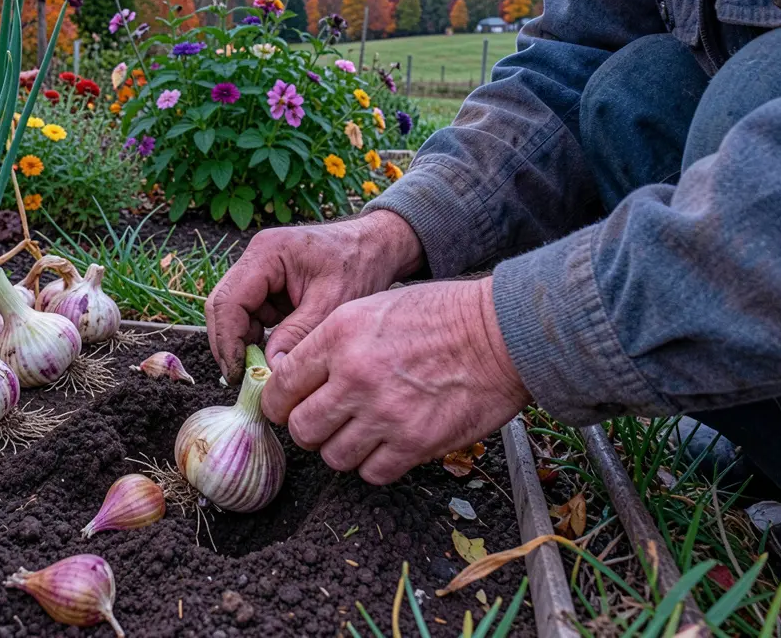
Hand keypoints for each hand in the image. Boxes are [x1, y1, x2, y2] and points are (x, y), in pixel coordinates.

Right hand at [206, 210, 423, 381]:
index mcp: (267, 253)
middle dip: (229, 343)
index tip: (237, 373)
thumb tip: (271, 372)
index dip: (227, 340)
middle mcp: (256, 256)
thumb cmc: (359, 266)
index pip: (229, 301)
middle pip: (223, 305)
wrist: (376, 247)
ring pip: (233, 311)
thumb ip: (297, 336)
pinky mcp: (268, 282)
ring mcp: (260, 269)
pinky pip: (251, 312)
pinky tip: (272, 352)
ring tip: (260, 368)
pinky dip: (257, 335)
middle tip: (240, 377)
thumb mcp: (330, 305)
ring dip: (243, 340)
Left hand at [261, 277, 529, 484]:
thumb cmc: (441, 315)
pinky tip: (388, 444)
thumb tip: (298, 377)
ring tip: (361, 432)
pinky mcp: (414, 442)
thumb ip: (331, 343)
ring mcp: (384, 412)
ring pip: (332, 456)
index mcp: (338, 335)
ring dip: (342, 449)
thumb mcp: (372, 308)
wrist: (501, 333)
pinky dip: (375, 464)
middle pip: (300, 428)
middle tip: (324, 422)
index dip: (280, 402)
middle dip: (308, 429)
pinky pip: (372, 473)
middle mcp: (354, 375)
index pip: (281, 385)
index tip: (288, 407)